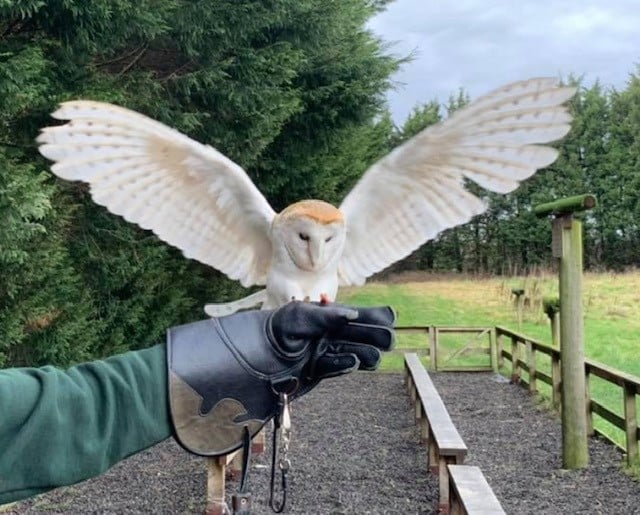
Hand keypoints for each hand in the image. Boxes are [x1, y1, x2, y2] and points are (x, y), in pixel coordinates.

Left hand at [269, 301, 394, 385]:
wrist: (256, 355)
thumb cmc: (277, 328)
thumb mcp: (299, 316)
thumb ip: (326, 316)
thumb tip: (353, 315)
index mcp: (334, 314)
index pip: (365, 314)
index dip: (379, 316)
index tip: (388, 320)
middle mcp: (336, 332)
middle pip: (369, 334)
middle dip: (379, 336)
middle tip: (387, 341)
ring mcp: (331, 351)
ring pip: (361, 353)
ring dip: (367, 354)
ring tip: (366, 355)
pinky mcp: (323, 370)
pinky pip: (342, 366)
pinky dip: (346, 364)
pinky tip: (351, 361)